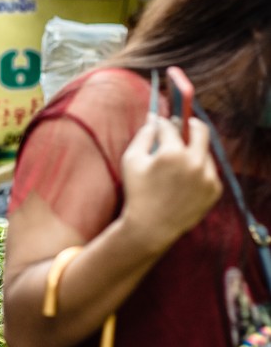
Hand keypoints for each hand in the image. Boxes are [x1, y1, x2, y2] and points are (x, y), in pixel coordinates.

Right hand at [120, 114, 221, 254]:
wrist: (151, 227)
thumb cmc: (137, 193)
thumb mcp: (131, 161)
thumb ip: (143, 136)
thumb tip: (154, 119)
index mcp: (172, 153)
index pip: (171, 126)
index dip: (163, 123)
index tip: (160, 123)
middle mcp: (195, 162)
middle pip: (200, 130)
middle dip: (190, 124)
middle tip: (182, 125)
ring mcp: (208, 176)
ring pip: (204, 152)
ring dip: (192, 151)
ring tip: (175, 166)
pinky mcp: (215, 189)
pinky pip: (208, 170)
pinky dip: (197, 170)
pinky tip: (182, 183)